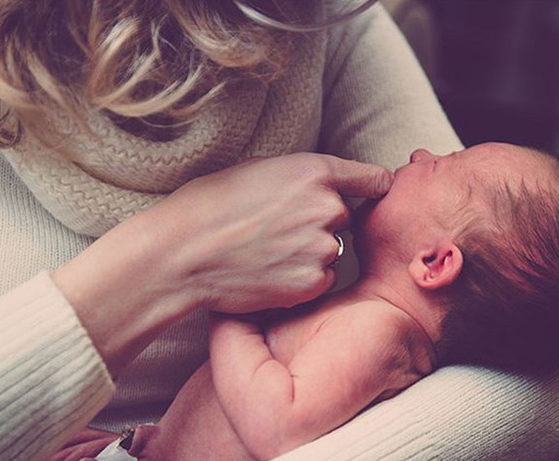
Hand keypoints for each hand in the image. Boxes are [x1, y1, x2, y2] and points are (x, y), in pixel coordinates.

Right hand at [144, 152, 392, 312]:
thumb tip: (323, 184)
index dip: (374, 186)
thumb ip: (302, 176)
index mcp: (315, 171)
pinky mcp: (312, 282)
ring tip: (267, 251)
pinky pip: (322, 279)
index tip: (375, 192)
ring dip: (311, 252)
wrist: (183, 252)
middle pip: (344, 216)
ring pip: (332, 250)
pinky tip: (269, 272)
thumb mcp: (259, 168)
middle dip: (321, 222)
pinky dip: (302, 279)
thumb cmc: (211, 204)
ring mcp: (322, 247)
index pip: (373, 178)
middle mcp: (327, 207)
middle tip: (278, 229)